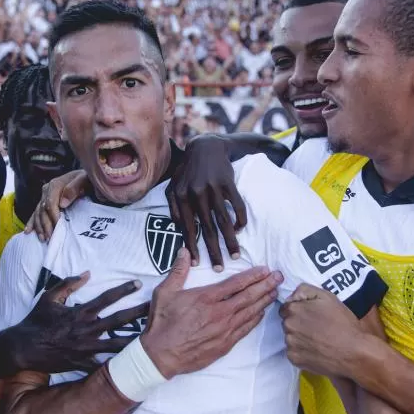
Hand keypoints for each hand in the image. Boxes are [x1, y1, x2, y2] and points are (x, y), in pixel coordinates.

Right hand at [7, 273, 148, 373]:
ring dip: (135, 342)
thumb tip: (87, 273)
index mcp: (80, 312)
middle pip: (119, 320)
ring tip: (153, 341)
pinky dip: (116, 369)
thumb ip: (68, 284)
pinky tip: (132, 370)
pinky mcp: (81, 363)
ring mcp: (85, 348)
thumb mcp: (49, 297)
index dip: (123, 290)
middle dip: (139, 314)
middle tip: (157, 309)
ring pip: (116, 345)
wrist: (23, 347)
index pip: (106, 298)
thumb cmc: (35, 321)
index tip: (138, 284)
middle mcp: (87, 329)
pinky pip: (102, 367)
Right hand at [26, 170, 89, 240]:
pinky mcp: (44, 201)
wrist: (85, 178)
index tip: (58, 228)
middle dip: (46, 225)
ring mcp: (44, 196)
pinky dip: (32, 222)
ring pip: (38, 213)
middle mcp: (47, 190)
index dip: (53, 217)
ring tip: (43, 238)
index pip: (50, 203)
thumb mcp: (84, 180)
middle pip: (43, 210)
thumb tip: (62, 203)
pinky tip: (28, 231)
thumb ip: (73, 189)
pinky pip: (36, 212)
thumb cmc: (86, 180)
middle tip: (50, 237)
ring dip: (39, 226)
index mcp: (55, 185)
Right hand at [140, 249, 280, 377]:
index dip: (253, 276)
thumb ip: (178, 271)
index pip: (236, 284)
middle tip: (279, 277)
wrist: (161, 356)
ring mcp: (224, 330)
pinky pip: (245, 329)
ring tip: (275, 292)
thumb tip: (184, 252)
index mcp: (206, 298)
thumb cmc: (162, 324)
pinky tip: (262, 312)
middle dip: (266, 285)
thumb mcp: (165, 293)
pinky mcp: (225, 344)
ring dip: (264, 301)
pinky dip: (255, 319)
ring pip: (250, 312)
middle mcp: (219, 313)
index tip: (265, 270)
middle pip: (248, 296)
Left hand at [166, 135, 246, 270]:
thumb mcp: (174, 186)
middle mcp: (197, 193)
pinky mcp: (228, 183)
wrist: (205, 146)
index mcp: (182, 197)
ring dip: (231, 240)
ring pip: (224, 220)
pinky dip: (240, 219)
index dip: (193, 247)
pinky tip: (240, 229)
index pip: (188, 228)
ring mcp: (214, 188)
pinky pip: (237, 205)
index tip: (198, 263)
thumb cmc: (187, 170)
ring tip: (236, 254)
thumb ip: (173, 207)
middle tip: (220, 267)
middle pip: (208, 228)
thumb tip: (179, 228)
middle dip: (214, 250)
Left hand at [280, 284, 370, 378]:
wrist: (353, 353)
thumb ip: (305, 290)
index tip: (311, 316)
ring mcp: (290, 343)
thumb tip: (292, 296)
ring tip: (318, 340)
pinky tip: (316, 350)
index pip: (286, 308)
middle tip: (316, 328)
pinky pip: (294, 352)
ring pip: (290, 337)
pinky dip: (301, 351)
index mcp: (294, 309)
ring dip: (300, 337)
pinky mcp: (294, 358)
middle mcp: (288, 326)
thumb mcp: (327, 297)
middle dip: (298, 323)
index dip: (299, 310)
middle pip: (288, 322)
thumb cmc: (343, 323)